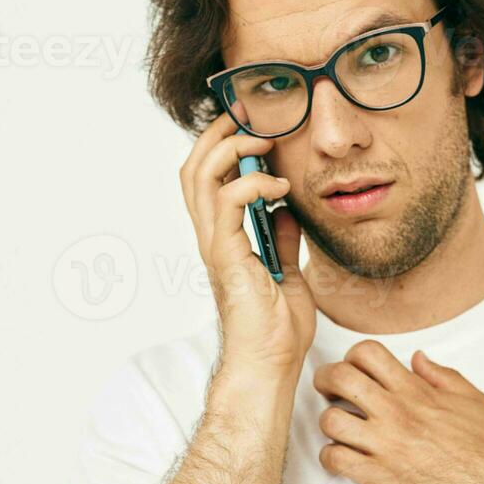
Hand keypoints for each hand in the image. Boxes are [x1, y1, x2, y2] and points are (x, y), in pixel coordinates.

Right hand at [180, 112, 315, 376]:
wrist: (270, 366)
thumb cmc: (277, 332)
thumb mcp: (289, 275)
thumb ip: (283, 241)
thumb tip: (286, 212)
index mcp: (224, 240)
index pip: (208, 180)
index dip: (222, 146)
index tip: (253, 126)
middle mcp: (212, 239)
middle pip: (194, 169)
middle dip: (218, 134)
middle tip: (249, 117)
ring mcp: (216, 247)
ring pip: (200, 178)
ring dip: (230, 149)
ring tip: (263, 141)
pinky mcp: (226, 256)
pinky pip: (228, 203)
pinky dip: (252, 184)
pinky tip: (278, 186)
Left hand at [313, 340, 483, 483]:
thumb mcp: (475, 401)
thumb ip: (444, 377)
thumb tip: (418, 359)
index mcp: (418, 392)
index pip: (367, 354)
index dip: (352, 358)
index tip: (353, 371)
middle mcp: (397, 414)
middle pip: (340, 378)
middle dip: (326, 381)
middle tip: (329, 392)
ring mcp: (386, 446)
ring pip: (330, 420)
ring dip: (328, 423)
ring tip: (339, 431)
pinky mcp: (380, 479)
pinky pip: (336, 460)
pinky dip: (331, 458)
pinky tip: (343, 460)